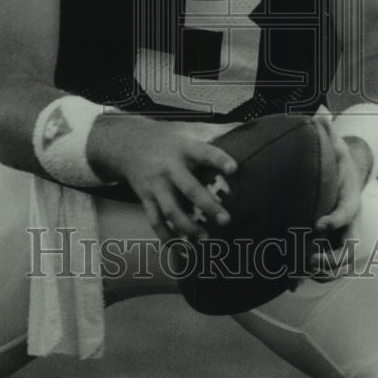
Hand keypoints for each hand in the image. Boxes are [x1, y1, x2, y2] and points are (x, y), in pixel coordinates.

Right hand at [87, 116, 236, 241]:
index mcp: (183, 147)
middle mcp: (168, 167)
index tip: (234, 169)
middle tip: (226, 220)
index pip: (204, 152)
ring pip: (170, 210)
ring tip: (206, 238)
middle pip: (187, 188)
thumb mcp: (190, 128)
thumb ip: (218, 131)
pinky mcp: (146, 198)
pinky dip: (167, 237)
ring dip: (188, 227)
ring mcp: (155, 185)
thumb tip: (250, 129)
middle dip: (206, 205)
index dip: (219, 159)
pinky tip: (182, 249)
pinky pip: (155, 222)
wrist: (127, 143)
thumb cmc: (168, 137)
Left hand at [307, 117, 371, 277]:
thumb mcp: (335, 145)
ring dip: (322, 270)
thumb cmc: (338, 160)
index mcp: (350, 198)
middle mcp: (351, 222)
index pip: (347, 212)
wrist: (350, 176)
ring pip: (340, 262)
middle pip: (350, 248)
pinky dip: (313, 274)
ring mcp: (343, 236)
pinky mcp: (333, 244)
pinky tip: (290, 281)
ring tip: (298, 273)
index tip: (318, 223)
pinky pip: (328, 265)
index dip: (335, 220)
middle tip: (306, 256)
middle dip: (330, 256)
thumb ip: (327, 134)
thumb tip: (318, 114)